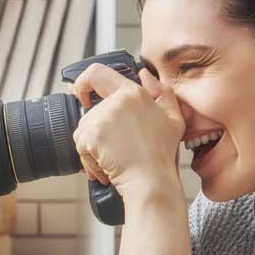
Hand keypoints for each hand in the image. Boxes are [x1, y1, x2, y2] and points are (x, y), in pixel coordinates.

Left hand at [72, 64, 185, 199]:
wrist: (151, 181)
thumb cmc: (161, 154)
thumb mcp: (173, 118)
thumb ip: (161, 92)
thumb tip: (143, 74)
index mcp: (133, 93)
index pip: (97, 73)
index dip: (83, 82)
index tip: (83, 96)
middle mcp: (116, 101)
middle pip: (89, 113)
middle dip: (97, 133)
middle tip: (115, 150)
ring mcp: (103, 117)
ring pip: (83, 130)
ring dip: (93, 148)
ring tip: (113, 159)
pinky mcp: (92, 135)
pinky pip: (80, 146)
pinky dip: (89, 159)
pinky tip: (106, 166)